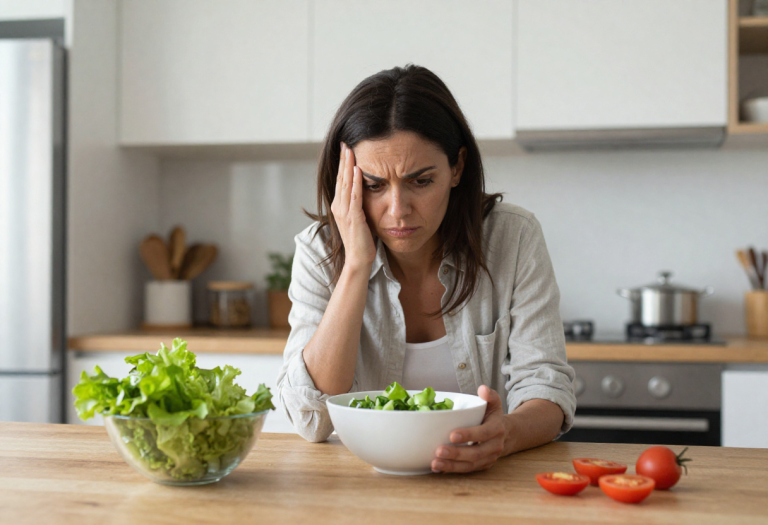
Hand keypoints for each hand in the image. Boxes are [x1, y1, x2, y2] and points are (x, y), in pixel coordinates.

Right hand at [330, 142, 375, 269]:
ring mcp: (344, 212)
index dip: (342, 165)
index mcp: (339, 206)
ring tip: (350, 151)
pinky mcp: (353, 217)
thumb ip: (358, 205)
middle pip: (340, 179)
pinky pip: (355, 196)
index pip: (341, 181)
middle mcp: (338, 207)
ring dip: (348, 166)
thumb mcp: (358, 219)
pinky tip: (358, 170)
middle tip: (345, 143)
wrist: (358, 259)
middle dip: (343, 160)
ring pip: (346, 184)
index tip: (345, 150)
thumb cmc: (361, 241)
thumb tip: (364, 193)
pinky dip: (356, 182)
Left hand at [431, 385, 506, 473]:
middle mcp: (494, 446)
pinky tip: (438, 468)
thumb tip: (482, 389)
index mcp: (497, 429)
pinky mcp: (482, 466)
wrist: (506, 434)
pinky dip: (452, 470)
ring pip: (470, 465)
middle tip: (438, 451)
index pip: (483, 433)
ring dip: (452, 465)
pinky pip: (467, 470)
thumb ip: (489, 395)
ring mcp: (489, 458)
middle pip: (476, 453)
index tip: (452, 435)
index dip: (469, 435)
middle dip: (457, 453)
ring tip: (435, 462)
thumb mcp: (494, 403)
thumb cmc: (493, 416)